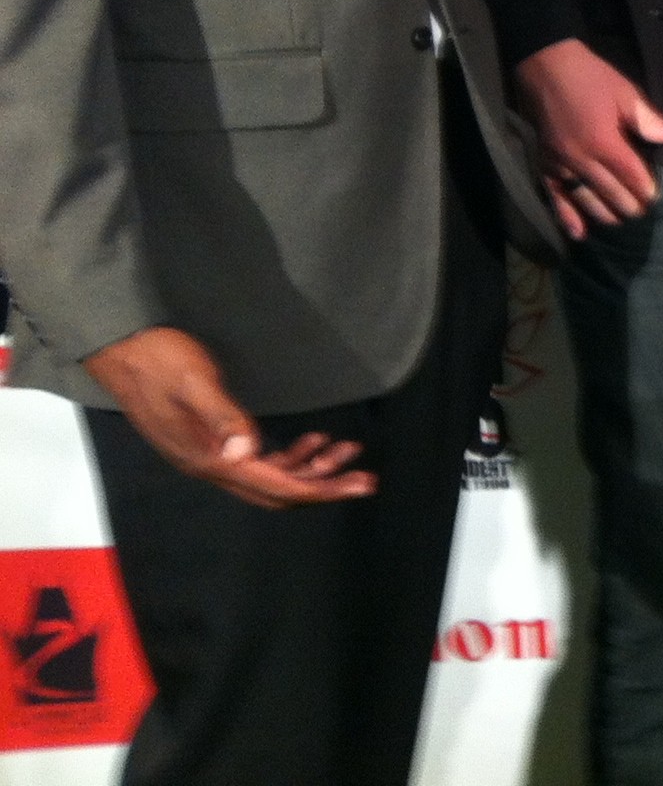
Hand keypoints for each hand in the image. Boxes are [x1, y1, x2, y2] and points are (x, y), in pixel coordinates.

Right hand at [82, 328, 375, 509]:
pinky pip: (255, 462)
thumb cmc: (159, 358)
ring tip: (346, 448)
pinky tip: (312, 440)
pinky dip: (288, 456)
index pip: (277, 486)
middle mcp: (209, 466)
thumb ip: (223, 416)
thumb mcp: (195, 381)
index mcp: (209, 458)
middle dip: (322, 485)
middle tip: (365, 477)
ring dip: (309, 468)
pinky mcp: (207, 441)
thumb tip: (247, 453)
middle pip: (276, 491)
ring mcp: (207, 456)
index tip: (360, 484)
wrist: (118, 349)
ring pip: (268, 477)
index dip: (321, 489)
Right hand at [513, 38, 662, 238]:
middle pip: (611, 194)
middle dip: (630, 205)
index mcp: (605, 142)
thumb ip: (652, 121)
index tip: (657, 198)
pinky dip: (568, 218)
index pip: (632, 177)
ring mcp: (560, 165)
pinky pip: (555, 198)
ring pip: (586, 200)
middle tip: (644, 211)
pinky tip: (580, 234)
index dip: (647, 190)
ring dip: (606, 214)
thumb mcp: (626, 94)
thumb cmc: (591, 78)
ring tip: (622, 219)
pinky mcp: (544, 165)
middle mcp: (581, 160)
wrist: (546, 66)